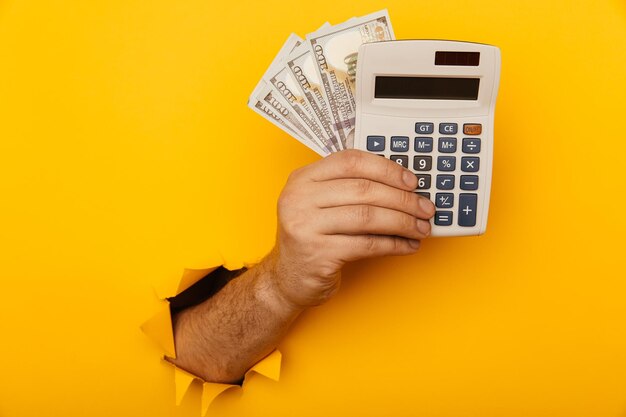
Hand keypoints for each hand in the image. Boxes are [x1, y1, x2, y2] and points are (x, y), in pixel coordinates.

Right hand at [266, 149, 434, 308]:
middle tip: (425, 208)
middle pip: (363, 189)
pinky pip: (367, 245)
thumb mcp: (320, 205)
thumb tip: (403, 186)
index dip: (386, 169)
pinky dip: (393, 245)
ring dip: (403, 222)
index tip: (412, 181)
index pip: (350, 161)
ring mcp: (306, 226)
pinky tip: (407, 246)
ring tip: (421, 228)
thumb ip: (350, 189)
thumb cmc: (312, 239)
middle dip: (402, 199)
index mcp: (303, 178)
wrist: (287, 280)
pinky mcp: (318, 254)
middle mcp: (299, 198)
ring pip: (368, 217)